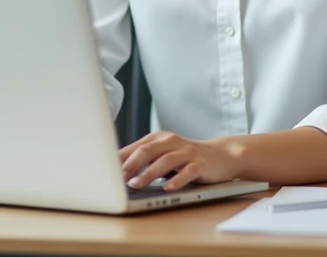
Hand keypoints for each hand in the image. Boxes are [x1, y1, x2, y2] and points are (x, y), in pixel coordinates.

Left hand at [119, 131, 240, 191]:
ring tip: (135, 185)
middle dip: (130, 165)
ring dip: (148, 173)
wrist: (221, 155)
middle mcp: (171, 142)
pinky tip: (168, 188)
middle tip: (116, 178)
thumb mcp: (164, 154)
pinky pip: (187, 172)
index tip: (105, 172)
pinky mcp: (200, 164)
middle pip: (147, 150)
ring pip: (165, 161)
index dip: (120, 159)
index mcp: (159, 138)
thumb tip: (116, 172)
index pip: (135, 147)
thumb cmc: (186, 157)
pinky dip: (176, 180)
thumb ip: (144, 159)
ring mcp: (187, 152)